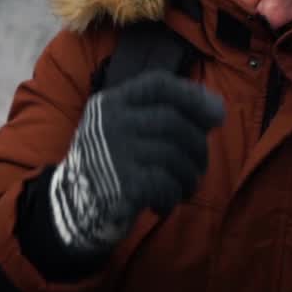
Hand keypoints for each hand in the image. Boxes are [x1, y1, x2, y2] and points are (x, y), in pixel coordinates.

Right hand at [50, 71, 224, 254]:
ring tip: (185, 188)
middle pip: (173, 121)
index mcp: (111, 102)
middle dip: (198, 146)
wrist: (73, 208)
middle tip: (199, 166)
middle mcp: (109, 122)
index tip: (218, 115)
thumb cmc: (113, 165)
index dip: (193, 96)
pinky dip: (173, 196)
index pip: (159, 84)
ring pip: (174, 155)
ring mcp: (113, 153)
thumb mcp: (127, 129)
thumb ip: (164, 115)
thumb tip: (217, 110)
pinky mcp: (121, 185)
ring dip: (190, 176)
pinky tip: (164, 204)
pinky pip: (166, 185)